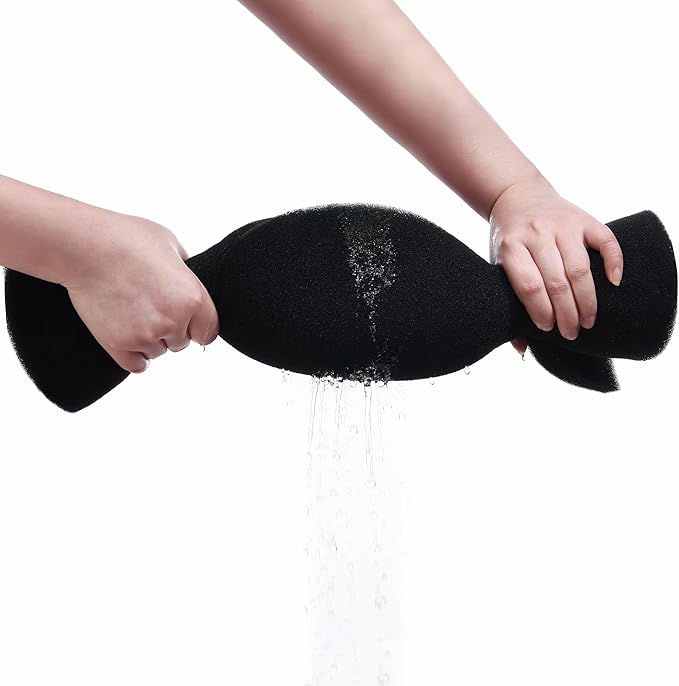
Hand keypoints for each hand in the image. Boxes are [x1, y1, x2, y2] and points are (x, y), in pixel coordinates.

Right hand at [61, 213, 218, 372]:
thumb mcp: (171, 245)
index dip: (197, 326)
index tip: (187, 321)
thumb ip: (187, 271)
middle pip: (181, 343)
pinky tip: (126, 335)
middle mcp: (173, 321)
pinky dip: (133, 354)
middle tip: (150, 307)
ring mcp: (145, 336)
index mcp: (193, 298)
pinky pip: (136, 365)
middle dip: (170, 330)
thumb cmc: (126, 238)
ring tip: (132, 312)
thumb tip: (190, 281)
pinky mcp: (118, 345)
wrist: (84, 246)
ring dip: (149, 340)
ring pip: (157, 352)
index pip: (208, 332)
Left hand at [489, 175, 623, 355]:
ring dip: (587, 299)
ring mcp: (562, 224)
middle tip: (572, 333)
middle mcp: (537, 234)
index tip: (548, 328)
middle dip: (567, 314)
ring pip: (580, 268)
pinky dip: (614, 262)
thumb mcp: (498, 265)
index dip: (541, 311)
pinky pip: (606, 241)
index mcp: (511, 247)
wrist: (518, 196)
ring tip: (588, 320)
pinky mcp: (584, 218)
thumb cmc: (509, 240)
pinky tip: (613, 283)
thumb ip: (508, 301)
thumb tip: (521, 347)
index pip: (529, 286)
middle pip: (557, 282)